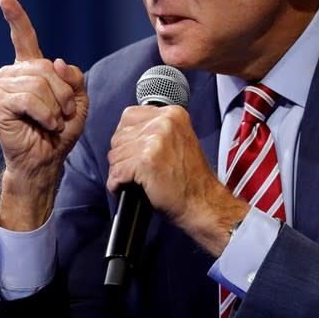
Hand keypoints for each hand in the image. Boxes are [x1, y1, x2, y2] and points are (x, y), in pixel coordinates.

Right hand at [0, 0, 88, 230]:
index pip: (23, 37)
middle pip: (47, 68)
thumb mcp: (78, 101)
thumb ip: (74, 78)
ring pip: (40, 84)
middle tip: (64, 115)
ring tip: (53, 122)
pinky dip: (45, 114)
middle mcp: (13, 74)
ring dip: (56, 107)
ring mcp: (2, 87)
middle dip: (64, 94)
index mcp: (30, 69)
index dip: (15, 17)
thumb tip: (57, 62)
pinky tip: (44, 125)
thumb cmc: (59, 132)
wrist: (45, 161)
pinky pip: (30, 98)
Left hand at [106, 105, 248, 255]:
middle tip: (135, 170)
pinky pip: (116, 171)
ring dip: (119, 171)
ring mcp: (154, 140)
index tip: (132, 151)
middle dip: (122, 156)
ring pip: (115, 155)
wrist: (203, 202)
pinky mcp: (146, 160)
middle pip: (119, 136)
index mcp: (172, 114)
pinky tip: (128, 188)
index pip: (128, 116)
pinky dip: (117, 184)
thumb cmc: (190, 178)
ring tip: (134, 180)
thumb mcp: (178, 139)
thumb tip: (124, 132)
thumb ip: (155, 129)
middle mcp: (163, 122)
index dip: (126, 137)